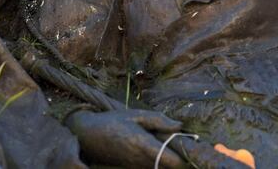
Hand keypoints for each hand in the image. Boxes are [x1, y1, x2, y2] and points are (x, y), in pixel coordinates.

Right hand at [66, 109, 186, 167]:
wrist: (88, 136)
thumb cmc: (112, 121)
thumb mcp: (135, 114)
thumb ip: (159, 120)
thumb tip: (180, 125)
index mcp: (142, 144)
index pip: (172, 161)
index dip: (184, 157)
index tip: (189, 145)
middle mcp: (140, 160)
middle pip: (170, 168)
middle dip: (179, 159)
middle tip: (183, 145)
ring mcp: (136, 167)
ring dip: (168, 160)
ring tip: (170, 145)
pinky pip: (151, 168)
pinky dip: (158, 162)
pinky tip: (158, 149)